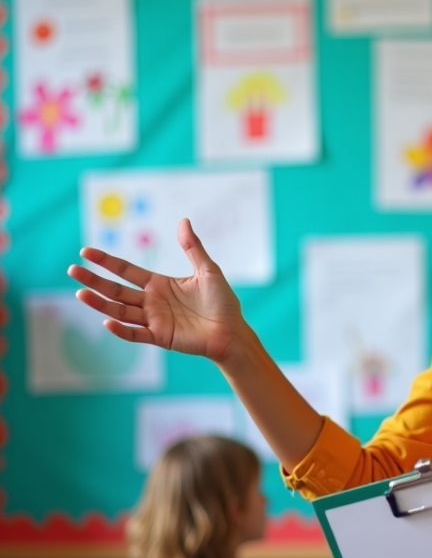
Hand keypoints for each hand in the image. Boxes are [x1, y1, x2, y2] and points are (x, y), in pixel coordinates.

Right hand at [68, 218, 246, 363]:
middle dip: (94, 280)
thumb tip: (183, 220)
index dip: (106, 261)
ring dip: (100, 304)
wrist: (232, 331)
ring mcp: (154, 320)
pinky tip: (107, 322)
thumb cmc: (222, 302)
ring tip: (80, 293)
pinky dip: (121, 330)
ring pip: (120, 311)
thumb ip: (192, 248)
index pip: (126, 270)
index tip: (85, 252)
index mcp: (159, 284)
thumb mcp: (208, 270)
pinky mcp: (160, 337)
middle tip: (72, 270)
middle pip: (116, 290)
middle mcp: (151, 301)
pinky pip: (136, 334)